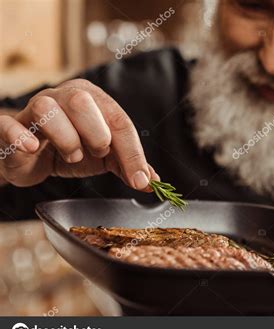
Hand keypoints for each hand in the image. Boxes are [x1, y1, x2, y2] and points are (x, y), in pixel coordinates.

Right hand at [0, 79, 158, 190]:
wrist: (31, 159)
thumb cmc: (70, 150)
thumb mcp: (104, 158)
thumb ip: (127, 165)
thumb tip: (152, 181)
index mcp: (93, 99)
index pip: (119, 121)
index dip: (132, 153)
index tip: (140, 179)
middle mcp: (64, 96)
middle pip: (84, 102)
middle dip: (97, 134)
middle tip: (97, 153)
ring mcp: (34, 108)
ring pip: (48, 109)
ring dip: (66, 139)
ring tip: (71, 155)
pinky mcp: (10, 126)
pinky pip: (10, 125)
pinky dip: (21, 136)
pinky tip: (32, 148)